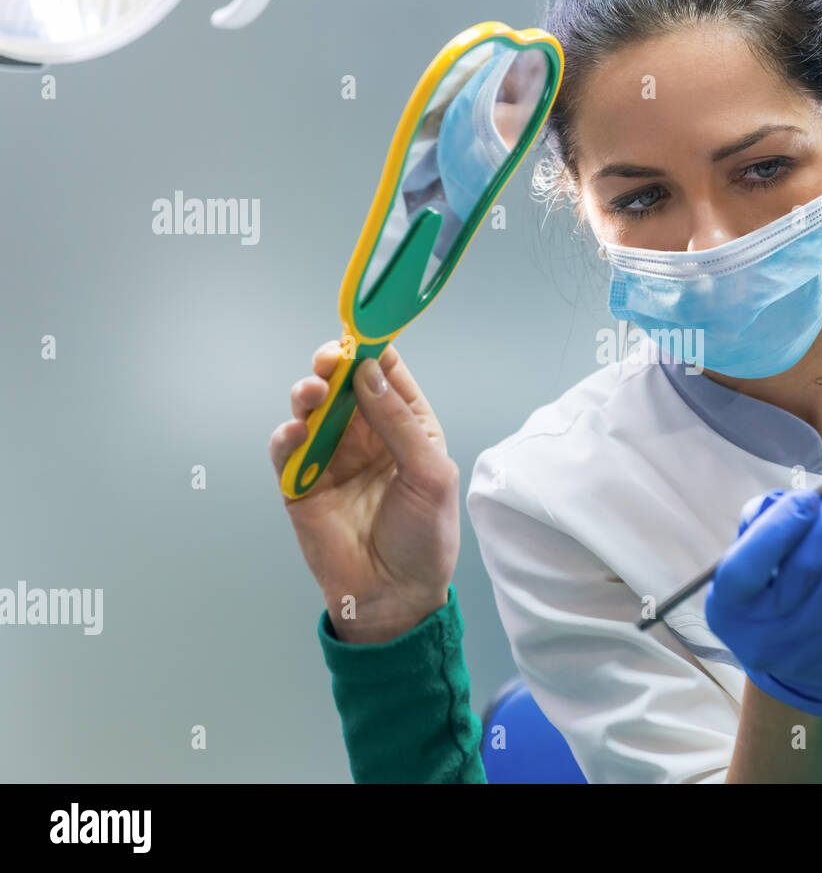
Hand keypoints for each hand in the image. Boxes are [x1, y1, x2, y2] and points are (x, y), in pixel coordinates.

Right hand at [269, 340, 459, 643]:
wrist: (395, 597)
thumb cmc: (424, 537)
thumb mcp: (429, 474)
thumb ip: (398, 423)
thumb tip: (367, 373)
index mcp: (407, 426)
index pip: (386, 375)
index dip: (373, 352)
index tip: (361, 332)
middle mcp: (367, 435)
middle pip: (343, 384)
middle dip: (334, 365)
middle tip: (330, 359)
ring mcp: (332, 457)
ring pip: (311, 409)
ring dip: (308, 394)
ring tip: (314, 393)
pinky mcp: (301, 484)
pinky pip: (286, 450)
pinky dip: (286, 435)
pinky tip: (296, 431)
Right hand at [706, 476, 821, 715]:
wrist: (785, 652)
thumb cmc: (763, 586)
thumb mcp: (745, 557)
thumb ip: (763, 522)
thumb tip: (807, 498)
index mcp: (728, 605)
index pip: (748, 564)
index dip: (781, 526)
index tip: (810, 495)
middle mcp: (760, 633)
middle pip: (805, 568)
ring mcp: (803, 649)